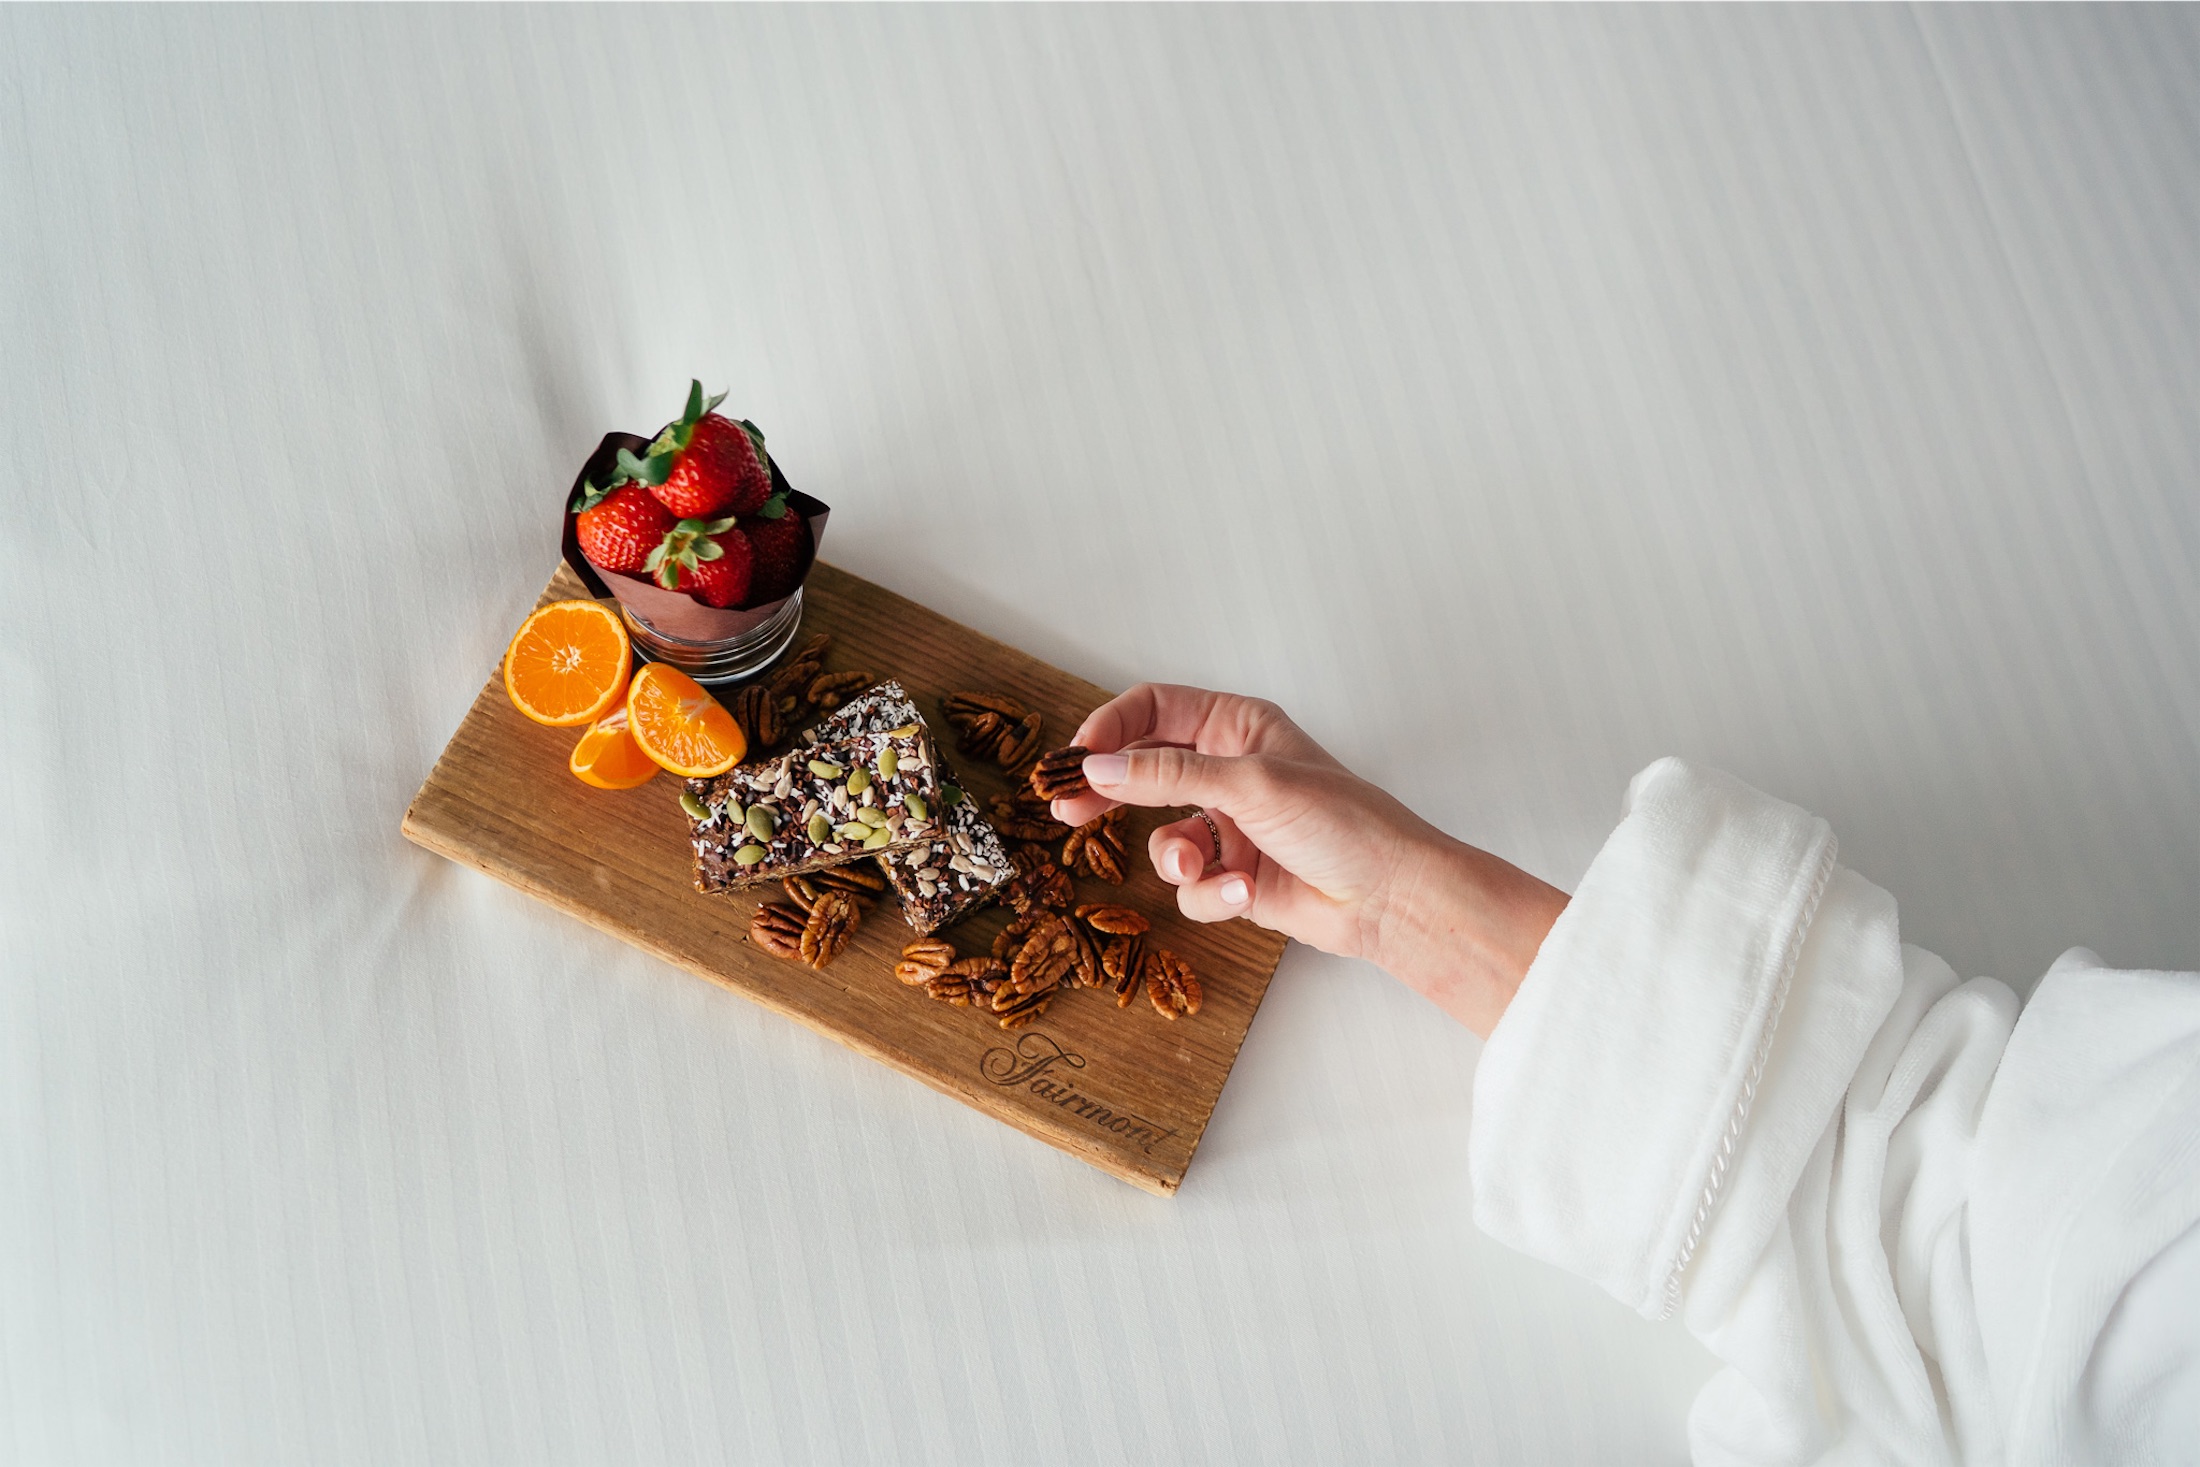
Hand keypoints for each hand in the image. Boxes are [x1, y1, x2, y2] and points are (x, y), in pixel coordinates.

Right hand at [1052, 684, 1567, 1037]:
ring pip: (1164, 840)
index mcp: (1238, 726)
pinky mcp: (1235, 876)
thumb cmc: (1343, 824)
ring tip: (1200, 868)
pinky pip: (1192, 886)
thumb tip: (1097, 769)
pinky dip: (1211, 892)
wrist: (1391, 898)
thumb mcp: (1248, 785)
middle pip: (1143, 771)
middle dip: (1110, 794)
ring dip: (1177, 860)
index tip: (1077, 759)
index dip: (1111, 728)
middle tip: (1065, 810)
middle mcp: (1231, 770)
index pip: (1154, 709)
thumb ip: (1167, 776)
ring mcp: (1232, 825)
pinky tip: (1245, 891)